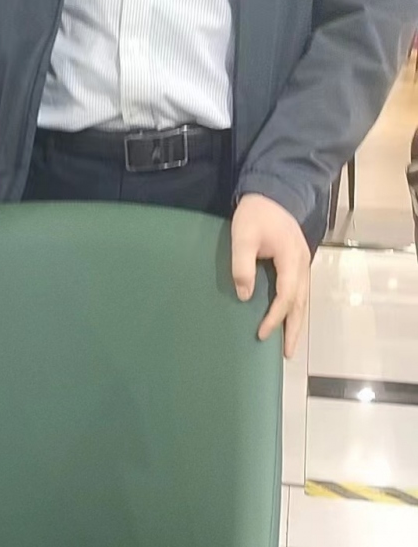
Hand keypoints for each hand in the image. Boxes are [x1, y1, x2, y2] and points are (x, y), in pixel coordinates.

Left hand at [231, 193, 310, 358]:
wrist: (273, 192)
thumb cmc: (256, 214)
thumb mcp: (243, 235)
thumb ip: (242, 264)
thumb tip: (245, 295)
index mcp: (291, 258)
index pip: (286, 295)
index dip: (275, 317)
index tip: (262, 334)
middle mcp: (302, 264)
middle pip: (301, 303)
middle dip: (294, 329)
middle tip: (288, 354)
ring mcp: (302, 264)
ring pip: (303, 300)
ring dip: (297, 322)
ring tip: (290, 345)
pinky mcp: (297, 263)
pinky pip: (300, 292)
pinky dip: (296, 310)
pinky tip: (288, 321)